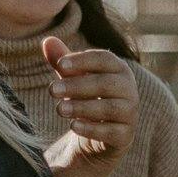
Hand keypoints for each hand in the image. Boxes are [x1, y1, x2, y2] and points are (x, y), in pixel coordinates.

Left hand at [41, 36, 137, 161]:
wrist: (99, 134)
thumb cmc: (87, 97)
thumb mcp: (73, 78)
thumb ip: (62, 61)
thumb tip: (47, 40)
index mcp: (119, 69)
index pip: (104, 59)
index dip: (83, 61)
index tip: (60, 65)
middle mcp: (129, 89)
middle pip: (106, 84)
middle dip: (77, 86)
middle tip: (52, 89)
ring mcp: (130, 113)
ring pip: (109, 108)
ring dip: (82, 107)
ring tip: (59, 109)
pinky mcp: (125, 136)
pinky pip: (111, 132)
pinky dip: (91, 129)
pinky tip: (73, 126)